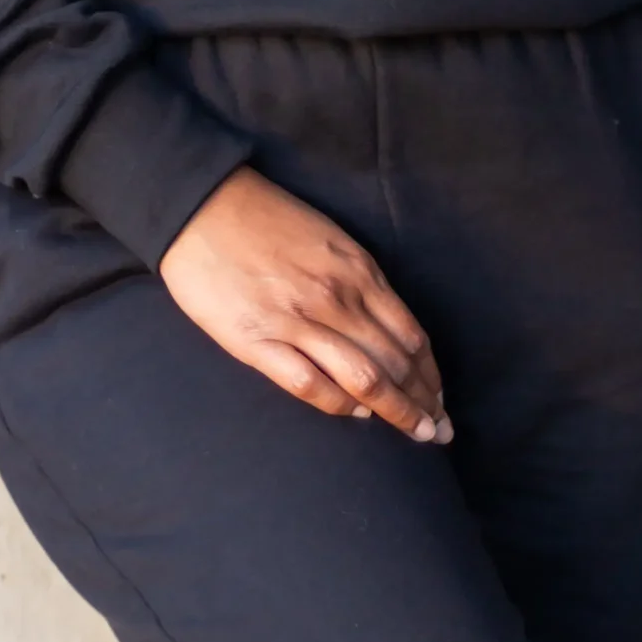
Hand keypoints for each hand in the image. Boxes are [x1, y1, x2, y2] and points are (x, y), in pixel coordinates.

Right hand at [159, 166, 451, 443]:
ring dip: (396, 412)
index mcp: (357, 270)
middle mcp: (337, 298)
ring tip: (415, 435)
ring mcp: (298, 321)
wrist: (202, 206)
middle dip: (423, 403)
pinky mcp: (258, 341)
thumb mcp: (330, 238)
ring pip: (365, 379)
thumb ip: (359, 280)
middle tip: (439, 433)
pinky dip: (339, 404)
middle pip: (396, 363)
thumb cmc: (267, 218)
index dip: (431, 374)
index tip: (439, 400)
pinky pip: (310, 384)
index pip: (410, 335)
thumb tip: (383, 329)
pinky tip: (355, 416)